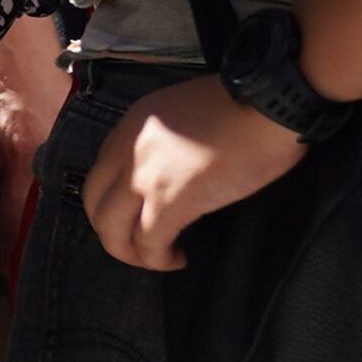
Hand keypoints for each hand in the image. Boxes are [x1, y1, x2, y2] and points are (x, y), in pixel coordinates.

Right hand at [0, 12, 68, 268]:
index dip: (30, 236)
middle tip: (0, 267)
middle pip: (2, 211)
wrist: (3, 32)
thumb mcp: (64, 108)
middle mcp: (9, 152)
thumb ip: (58, 145)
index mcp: (41, 147)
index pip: (35, 205)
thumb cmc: (39, 63)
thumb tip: (59, 174)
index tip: (30, 258)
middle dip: (1, 245)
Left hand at [82, 74, 301, 269]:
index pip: (101, 172)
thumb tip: (173, 168)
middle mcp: (127, 151)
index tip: (135, 213)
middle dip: (111, 232)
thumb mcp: (183, 112)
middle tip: (137, 245)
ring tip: (155, 259)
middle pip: (94, 204)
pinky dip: (157, 259)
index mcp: (131, 126)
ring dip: (129, 252)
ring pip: (111, 229)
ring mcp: (143, 177)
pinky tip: (176, 258)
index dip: (113, 200)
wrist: (268, 102)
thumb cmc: (244, 105)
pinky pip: (148, 242)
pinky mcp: (169, 201)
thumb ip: (165, 140)